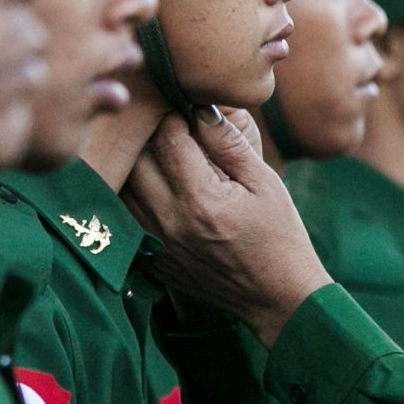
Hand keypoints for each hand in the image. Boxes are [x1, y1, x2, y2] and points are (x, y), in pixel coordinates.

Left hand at [124, 106, 333, 342]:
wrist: (277, 295)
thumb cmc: (279, 234)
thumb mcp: (264, 182)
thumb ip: (229, 143)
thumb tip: (200, 108)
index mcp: (201, 199)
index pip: (168, 139)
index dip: (176, 119)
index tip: (186, 114)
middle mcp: (170, 222)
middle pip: (138, 160)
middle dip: (152, 140)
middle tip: (172, 134)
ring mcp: (157, 245)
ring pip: (124, 188)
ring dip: (138, 168)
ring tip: (162, 160)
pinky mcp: (153, 261)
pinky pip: (126, 218)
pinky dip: (134, 198)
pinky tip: (155, 191)